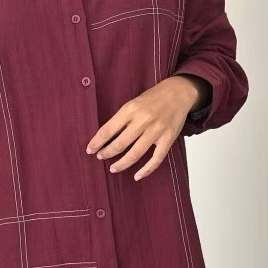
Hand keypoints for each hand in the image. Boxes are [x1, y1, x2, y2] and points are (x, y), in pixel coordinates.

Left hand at [86, 76, 200, 180]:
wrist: (178, 92)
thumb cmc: (153, 98)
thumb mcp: (133, 103)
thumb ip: (122, 118)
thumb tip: (106, 137)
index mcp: (131, 109)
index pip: (108, 129)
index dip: (97, 142)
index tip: (90, 149)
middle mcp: (143, 120)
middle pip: (120, 144)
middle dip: (107, 153)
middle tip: (100, 157)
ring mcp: (156, 131)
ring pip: (135, 154)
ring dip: (121, 164)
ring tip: (113, 168)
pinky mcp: (168, 139)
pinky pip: (156, 159)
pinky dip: (146, 170)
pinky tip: (137, 175)